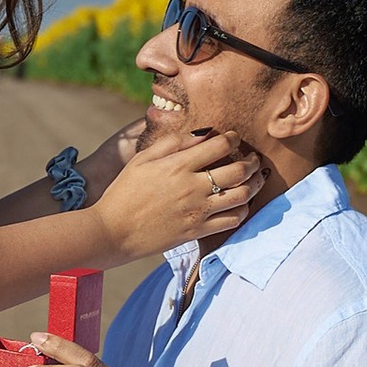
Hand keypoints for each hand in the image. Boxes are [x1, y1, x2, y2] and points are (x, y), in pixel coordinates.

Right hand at [89, 120, 263, 261]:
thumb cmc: (124, 192)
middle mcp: (193, 188)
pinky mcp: (197, 231)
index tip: (233, 138)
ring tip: (253, 179)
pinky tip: (239, 203)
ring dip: (253, 185)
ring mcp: (197, 211)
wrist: (113, 231)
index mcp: (178, 166)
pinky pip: (232, 221)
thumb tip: (200, 135)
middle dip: (252, 161)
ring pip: (242, 196)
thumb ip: (172, 143)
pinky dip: (242, 210)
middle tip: (252, 158)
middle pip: (239, 170)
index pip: (220, 146)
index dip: (233, 138)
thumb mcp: (142, 160)